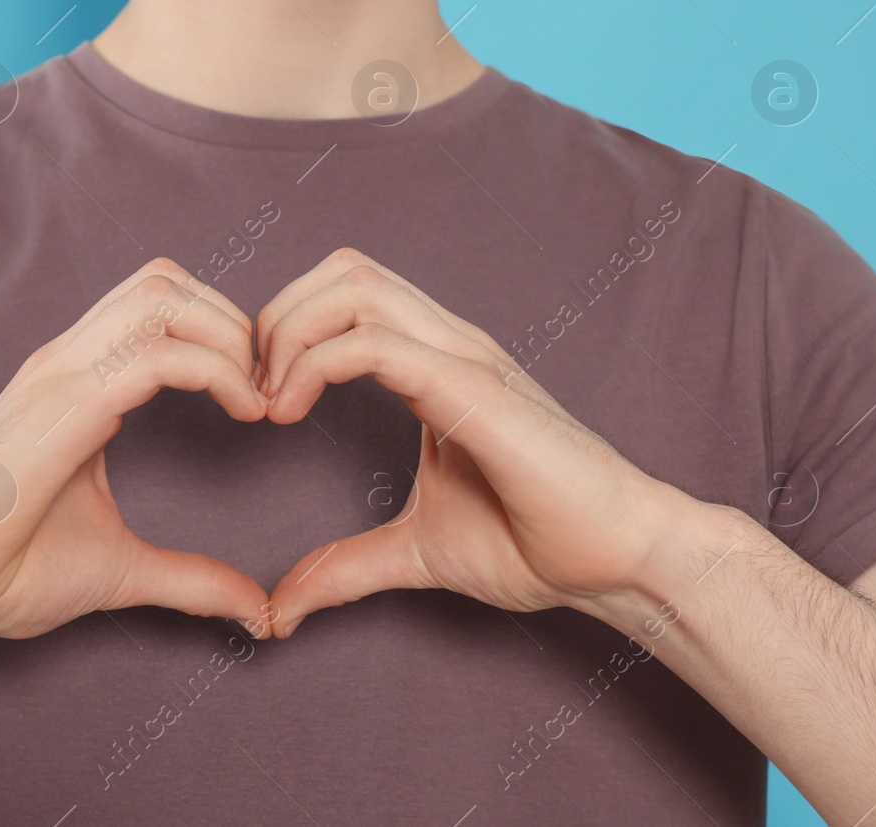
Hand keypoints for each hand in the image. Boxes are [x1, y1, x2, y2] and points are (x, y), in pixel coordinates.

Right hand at [0, 259, 273, 645]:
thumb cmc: (4, 570)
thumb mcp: (122, 568)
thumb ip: (191, 578)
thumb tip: (256, 610)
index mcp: (76, 381)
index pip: (158, 304)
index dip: (221, 333)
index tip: (261, 399)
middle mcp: (66, 362)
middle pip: (165, 280)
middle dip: (233, 321)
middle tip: (268, 390)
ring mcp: (59, 376)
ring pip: (161, 296)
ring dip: (227, 336)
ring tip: (256, 398)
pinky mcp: (60, 407)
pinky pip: (153, 355)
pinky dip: (213, 370)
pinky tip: (242, 412)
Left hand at [258, 248, 681, 635]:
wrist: (620, 560)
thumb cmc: (539, 543)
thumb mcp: (416, 551)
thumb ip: (348, 567)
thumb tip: (284, 607)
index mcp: (436, 363)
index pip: (346, 294)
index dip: (286, 330)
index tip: (258, 403)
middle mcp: (450, 343)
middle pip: (342, 268)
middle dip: (278, 317)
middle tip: (254, 394)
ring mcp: (464, 358)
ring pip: (354, 285)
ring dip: (290, 332)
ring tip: (272, 403)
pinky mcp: (473, 390)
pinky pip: (376, 343)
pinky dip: (314, 365)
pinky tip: (291, 413)